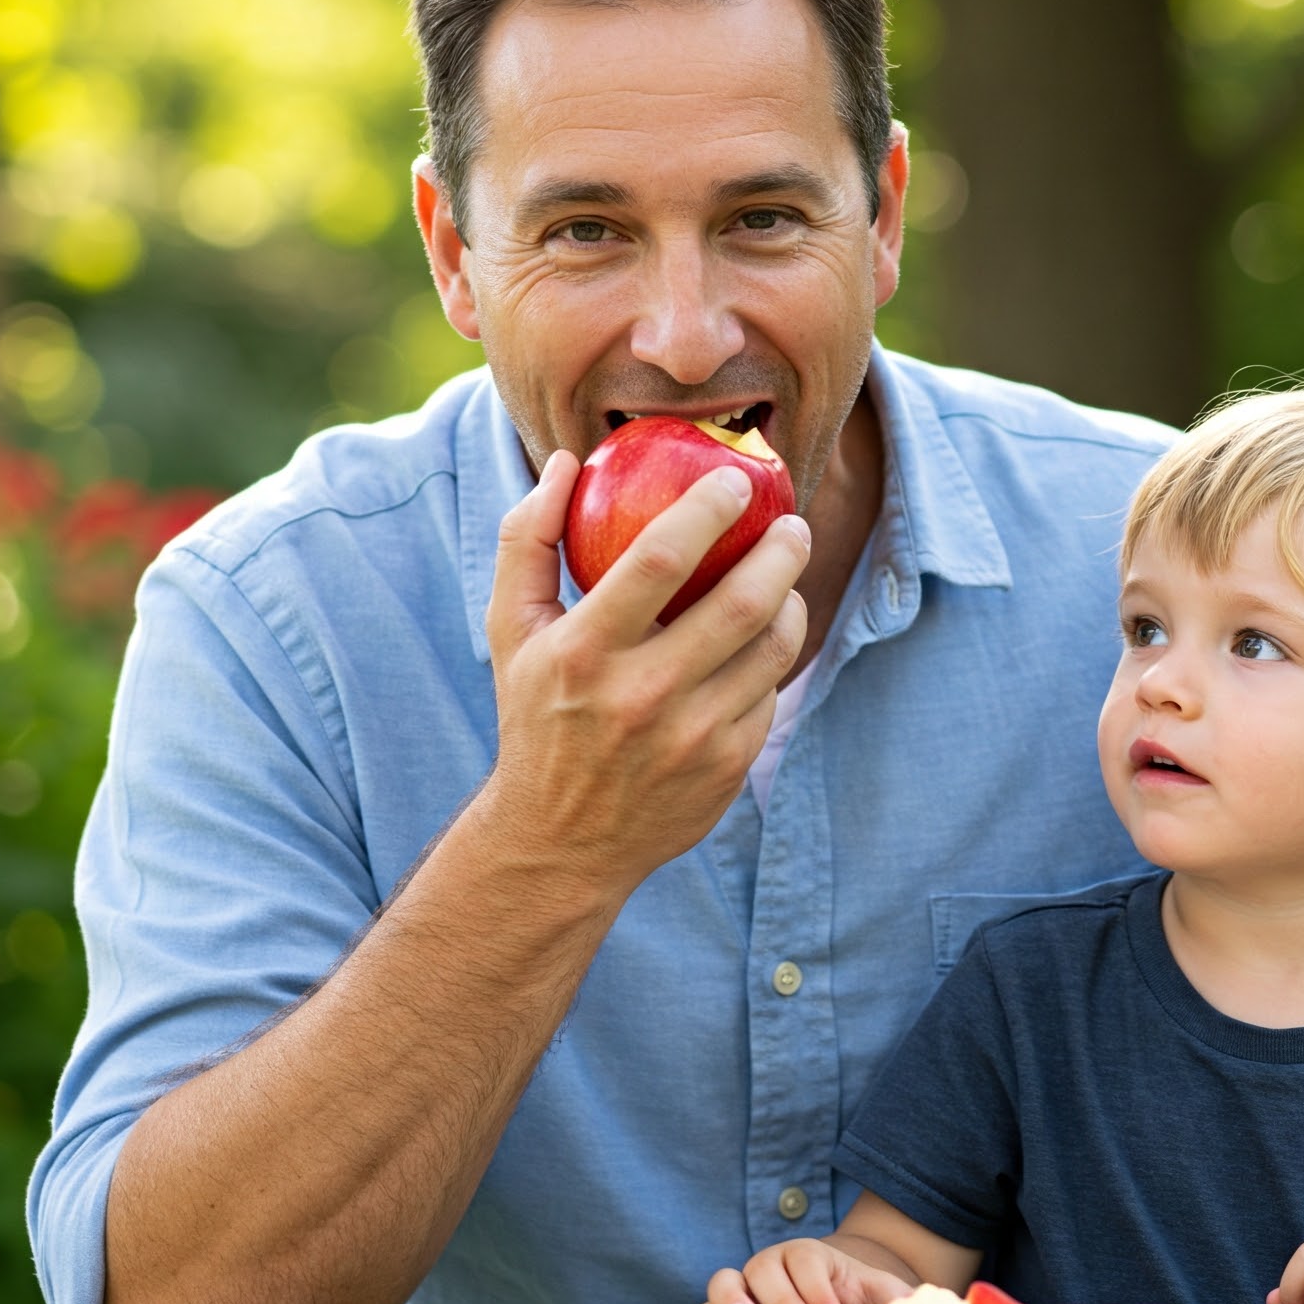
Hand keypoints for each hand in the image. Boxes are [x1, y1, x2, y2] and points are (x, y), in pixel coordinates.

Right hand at [481, 450, 809, 897]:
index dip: (708, 509)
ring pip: (773, 648)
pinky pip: (770, 693)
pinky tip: (763, 640)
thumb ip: (526, 541)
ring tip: (785, 575)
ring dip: (792, 599)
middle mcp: (641, 697)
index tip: (737, 480)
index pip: (659, 560)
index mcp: (584, 653)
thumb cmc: (537, 716)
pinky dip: (773, 658)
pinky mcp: (726, 768)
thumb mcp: (511, 632)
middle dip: (783, 549)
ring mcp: (691, 737)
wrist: (560, 841)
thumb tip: (566, 463)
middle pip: (741, 601)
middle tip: (792, 523)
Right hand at [690, 1241, 915, 1303]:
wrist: (832, 1301)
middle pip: (763, 1267)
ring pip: (724, 1282)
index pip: (806, 1260)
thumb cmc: (855, 1298)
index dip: (815, 1288)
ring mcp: (745, 1290)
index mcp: (810, 1255)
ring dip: (731, 1303)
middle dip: (781, 1298)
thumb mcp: (882, 1294)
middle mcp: (772, 1265)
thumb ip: (899, 1301)